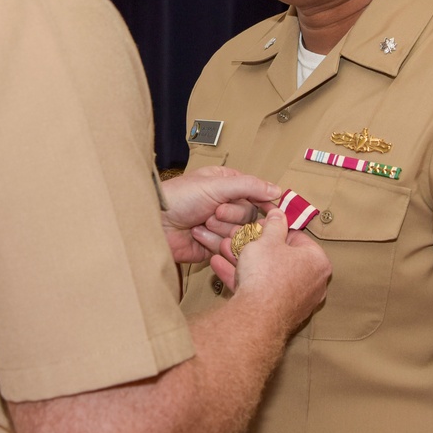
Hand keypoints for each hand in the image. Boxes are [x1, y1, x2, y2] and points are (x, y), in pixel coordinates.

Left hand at [159, 165, 280, 263]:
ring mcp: (220, 226)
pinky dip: (212, 241)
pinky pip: (227, 247)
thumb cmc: (178, 197)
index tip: (273, 211)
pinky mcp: (214, 246)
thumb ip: (248, 186)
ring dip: (220, 229)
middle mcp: (226, 205)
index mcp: (227, 185)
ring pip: (240, 233)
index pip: (257, 194)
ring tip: (202, 222)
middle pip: (251, 216)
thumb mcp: (215, 185)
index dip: (264, 203)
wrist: (155, 224)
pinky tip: (197, 235)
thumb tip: (276, 189)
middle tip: (214, 212)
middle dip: (232, 215)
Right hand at [217, 210, 331, 330]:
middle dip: (255, 247)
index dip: (273, 229)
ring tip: (223, 249)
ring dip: (244, 261)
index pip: (296, 238)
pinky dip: (242, 279)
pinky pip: (259, 291)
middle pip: (280, 257)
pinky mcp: (278, 314)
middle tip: (238, 238)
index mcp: (317, 261)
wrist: (256, 317)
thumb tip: (278, 213)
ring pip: (266, 275)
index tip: (257, 227)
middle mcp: (312, 283)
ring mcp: (296, 301)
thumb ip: (274, 225)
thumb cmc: (267, 274)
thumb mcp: (267, 240)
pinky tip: (220, 267)